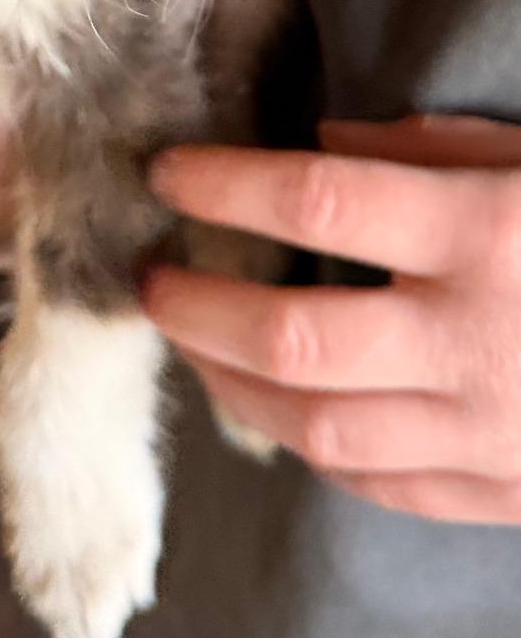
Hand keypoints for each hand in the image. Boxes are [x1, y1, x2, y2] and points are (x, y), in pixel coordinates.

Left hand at [144, 114, 520, 522]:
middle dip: (198, 307)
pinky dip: (309, 442)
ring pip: (318, 426)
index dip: (227, 187)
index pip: (320, 204)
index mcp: (486, 233)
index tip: (167, 175)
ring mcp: (485, 431)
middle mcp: (475, 339)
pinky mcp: (500, 492)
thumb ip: (429, 148)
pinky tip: (273, 404)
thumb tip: (319, 146)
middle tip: (151, 278)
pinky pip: (374, 481)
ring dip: (231, 384)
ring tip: (191, 343)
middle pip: (292, 338)